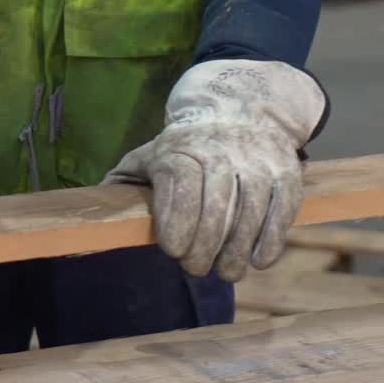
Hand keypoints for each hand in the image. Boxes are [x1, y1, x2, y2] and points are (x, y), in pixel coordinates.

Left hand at [104, 60, 327, 281]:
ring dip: (237, 249)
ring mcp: (257, 159)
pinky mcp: (286, 171)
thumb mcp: (148, 156)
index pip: (180, 181)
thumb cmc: (183, 149)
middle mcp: (221, 149)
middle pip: (216, 202)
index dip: (176, 220)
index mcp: (180, 146)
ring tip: (226, 272)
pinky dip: (271, 239)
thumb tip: (96, 214)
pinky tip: (257, 261)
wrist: (239, 110)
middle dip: (205, 245)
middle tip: (196, 268)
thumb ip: (123, 183)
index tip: (172, 251)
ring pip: (250, 209)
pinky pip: (281, 208)